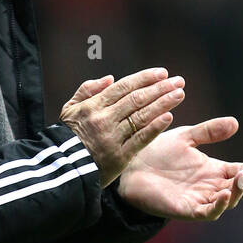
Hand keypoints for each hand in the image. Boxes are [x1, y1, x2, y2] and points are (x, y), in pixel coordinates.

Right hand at [59, 69, 184, 188]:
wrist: (63, 169)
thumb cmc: (67, 137)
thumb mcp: (69, 110)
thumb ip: (86, 90)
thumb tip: (109, 78)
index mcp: (93, 106)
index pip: (123, 87)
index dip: (145, 78)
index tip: (162, 73)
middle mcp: (104, 119)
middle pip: (137, 99)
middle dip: (160, 88)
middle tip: (179, 81)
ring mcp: (112, 138)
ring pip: (141, 117)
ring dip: (163, 103)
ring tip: (179, 94)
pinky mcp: (119, 156)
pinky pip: (140, 139)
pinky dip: (155, 128)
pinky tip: (168, 117)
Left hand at [115, 116, 242, 220]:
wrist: (131, 166)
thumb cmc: (157, 153)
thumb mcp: (187, 137)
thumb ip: (209, 132)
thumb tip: (235, 123)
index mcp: (213, 170)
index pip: (242, 172)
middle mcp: (210, 187)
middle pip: (240, 188)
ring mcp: (200, 200)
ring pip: (228, 201)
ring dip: (238, 191)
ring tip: (242, 176)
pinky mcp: (187, 210)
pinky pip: (209, 212)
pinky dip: (219, 206)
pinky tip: (224, 194)